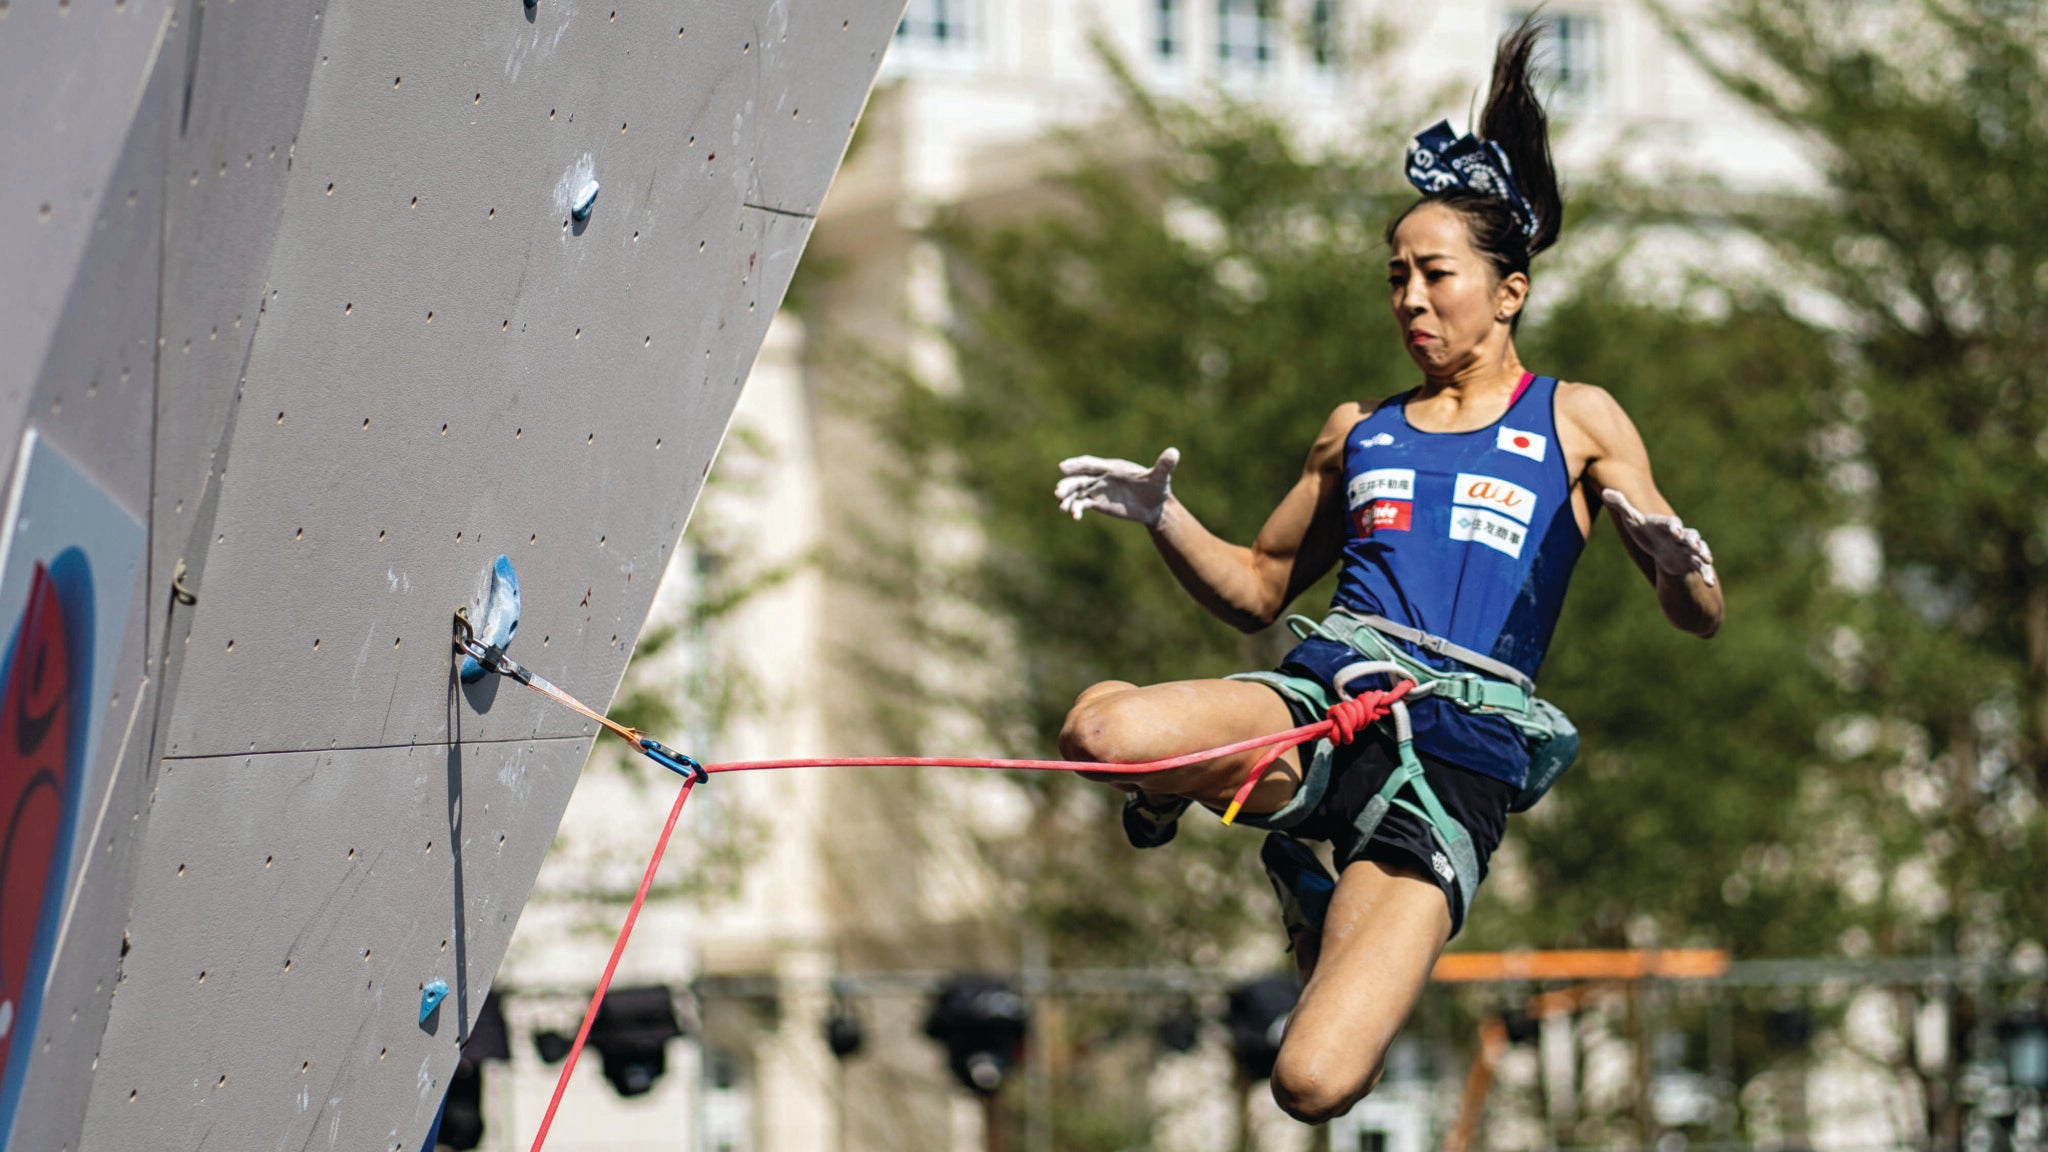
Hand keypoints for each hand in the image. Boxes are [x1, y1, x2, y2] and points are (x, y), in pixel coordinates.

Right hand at [1055, 448, 1178, 525]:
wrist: (1154, 505)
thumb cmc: (1157, 487)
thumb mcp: (1160, 477)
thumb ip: (1163, 466)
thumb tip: (1174, 452)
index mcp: (1113, 467)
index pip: (1091, 464)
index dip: (1077, 464)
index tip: (1063, 467)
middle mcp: (1102, 476)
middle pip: (1080, 478)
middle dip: (1068, 484)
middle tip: (1058, 492)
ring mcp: (1098, 489)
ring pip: (1077, 491)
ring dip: (1068, 498)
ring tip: (1062, 508)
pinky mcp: (1097, 502)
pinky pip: (1082, 504)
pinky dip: (1077, 509)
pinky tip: (1075, 517)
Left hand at [1602, 489, 1716, 586]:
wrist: (1660, 547)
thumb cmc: (1646, 531)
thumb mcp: (1632, 520)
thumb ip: (1622, 506)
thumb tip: (1606, 492)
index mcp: (1666, 525)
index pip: (1671, 523)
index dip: (1673, 526)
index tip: (1674, 531)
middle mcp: (1681, 536)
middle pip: (1690, 536)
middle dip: (1692, 540)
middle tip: (1694, 545)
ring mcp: (1688, 549)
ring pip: (1700, 550)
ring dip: (1704, 554)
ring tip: (1708, 560)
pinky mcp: (1692, 562)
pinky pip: (1702, 568)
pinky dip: (1707, 574)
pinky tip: (1710, 583)